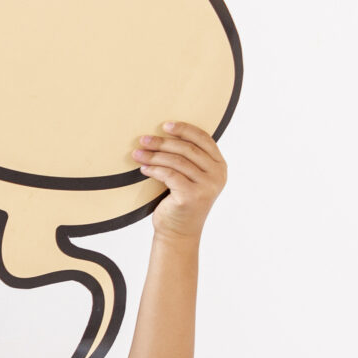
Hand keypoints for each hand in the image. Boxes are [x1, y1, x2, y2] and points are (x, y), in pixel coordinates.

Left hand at [135, 122, 225, 242]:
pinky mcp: (192, 195)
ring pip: (176, 161)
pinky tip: (143, 169)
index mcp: (220, 166)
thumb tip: (165, 134)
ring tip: (137, 154)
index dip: (184, 129)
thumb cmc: (180, 201)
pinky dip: (154, 170)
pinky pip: (169, 175)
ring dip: (154, 156)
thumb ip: (189, 159)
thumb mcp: (191, 177)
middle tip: (143, 140)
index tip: (164, 125)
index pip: (204, 139)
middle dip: (163, 142)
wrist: (179, 232)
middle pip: (187, 149)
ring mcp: (206, 186)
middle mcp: (217, 175)